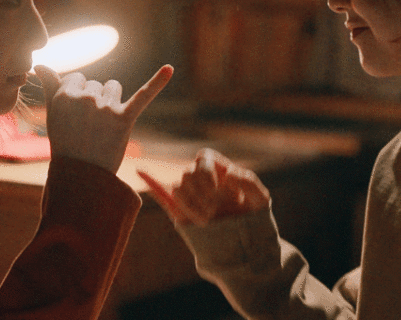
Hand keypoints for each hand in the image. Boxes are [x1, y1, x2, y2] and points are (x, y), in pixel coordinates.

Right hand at [34, 65, 172, 172]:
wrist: (82, 177)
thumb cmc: (66, 143)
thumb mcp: (53, 115)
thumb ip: (50, 87)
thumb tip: (39, 65)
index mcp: (64, 95)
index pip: (77, 78)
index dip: (78, 96)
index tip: (75, 116)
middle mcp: (84, 98)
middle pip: (97, 84)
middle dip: (95, 101)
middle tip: (88, 127)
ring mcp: (105, 108)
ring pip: (114, 87)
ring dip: (112, 101)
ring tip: (103, 126)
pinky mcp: (124, 118)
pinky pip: (143, 95)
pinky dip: (157, 81)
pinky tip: (170, 69)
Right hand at [138, 148, 269, 225]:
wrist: (246, 243)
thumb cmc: (254, 217)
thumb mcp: (260, 199)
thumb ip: (249, 183)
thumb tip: (230, 174)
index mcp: (219, 169)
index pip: (203, 157)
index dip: (207, 171)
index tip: (219, 191)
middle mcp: (202, 179)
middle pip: (188, 172)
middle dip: (200, 191)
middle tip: (215, 210)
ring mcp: (191, 195)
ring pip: (178, 188)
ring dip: (191, 203)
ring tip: (208, 220)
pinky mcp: (180, 211)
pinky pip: (162, 193)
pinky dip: (152, 182)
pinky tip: (140, 169)